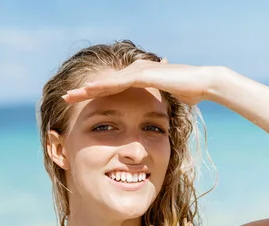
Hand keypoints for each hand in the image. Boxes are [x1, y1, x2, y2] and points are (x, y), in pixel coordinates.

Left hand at [62, 59, 220, 105]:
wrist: (204, 83)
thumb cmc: (191, 91)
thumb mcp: (170, 100)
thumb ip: (160, 103)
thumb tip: (158, 112)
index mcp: (140, 78)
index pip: (112, 88)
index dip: (94, 95)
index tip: (79, 104)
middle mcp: (136, 71)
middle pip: (104, 82)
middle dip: (84, 91)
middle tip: (65, 97)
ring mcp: (139, 70)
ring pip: (107, 81)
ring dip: (87, 89)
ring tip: (69, 95)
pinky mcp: (143, 74)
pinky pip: (118, 81)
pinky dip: (102, 86)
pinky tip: (88, 90)